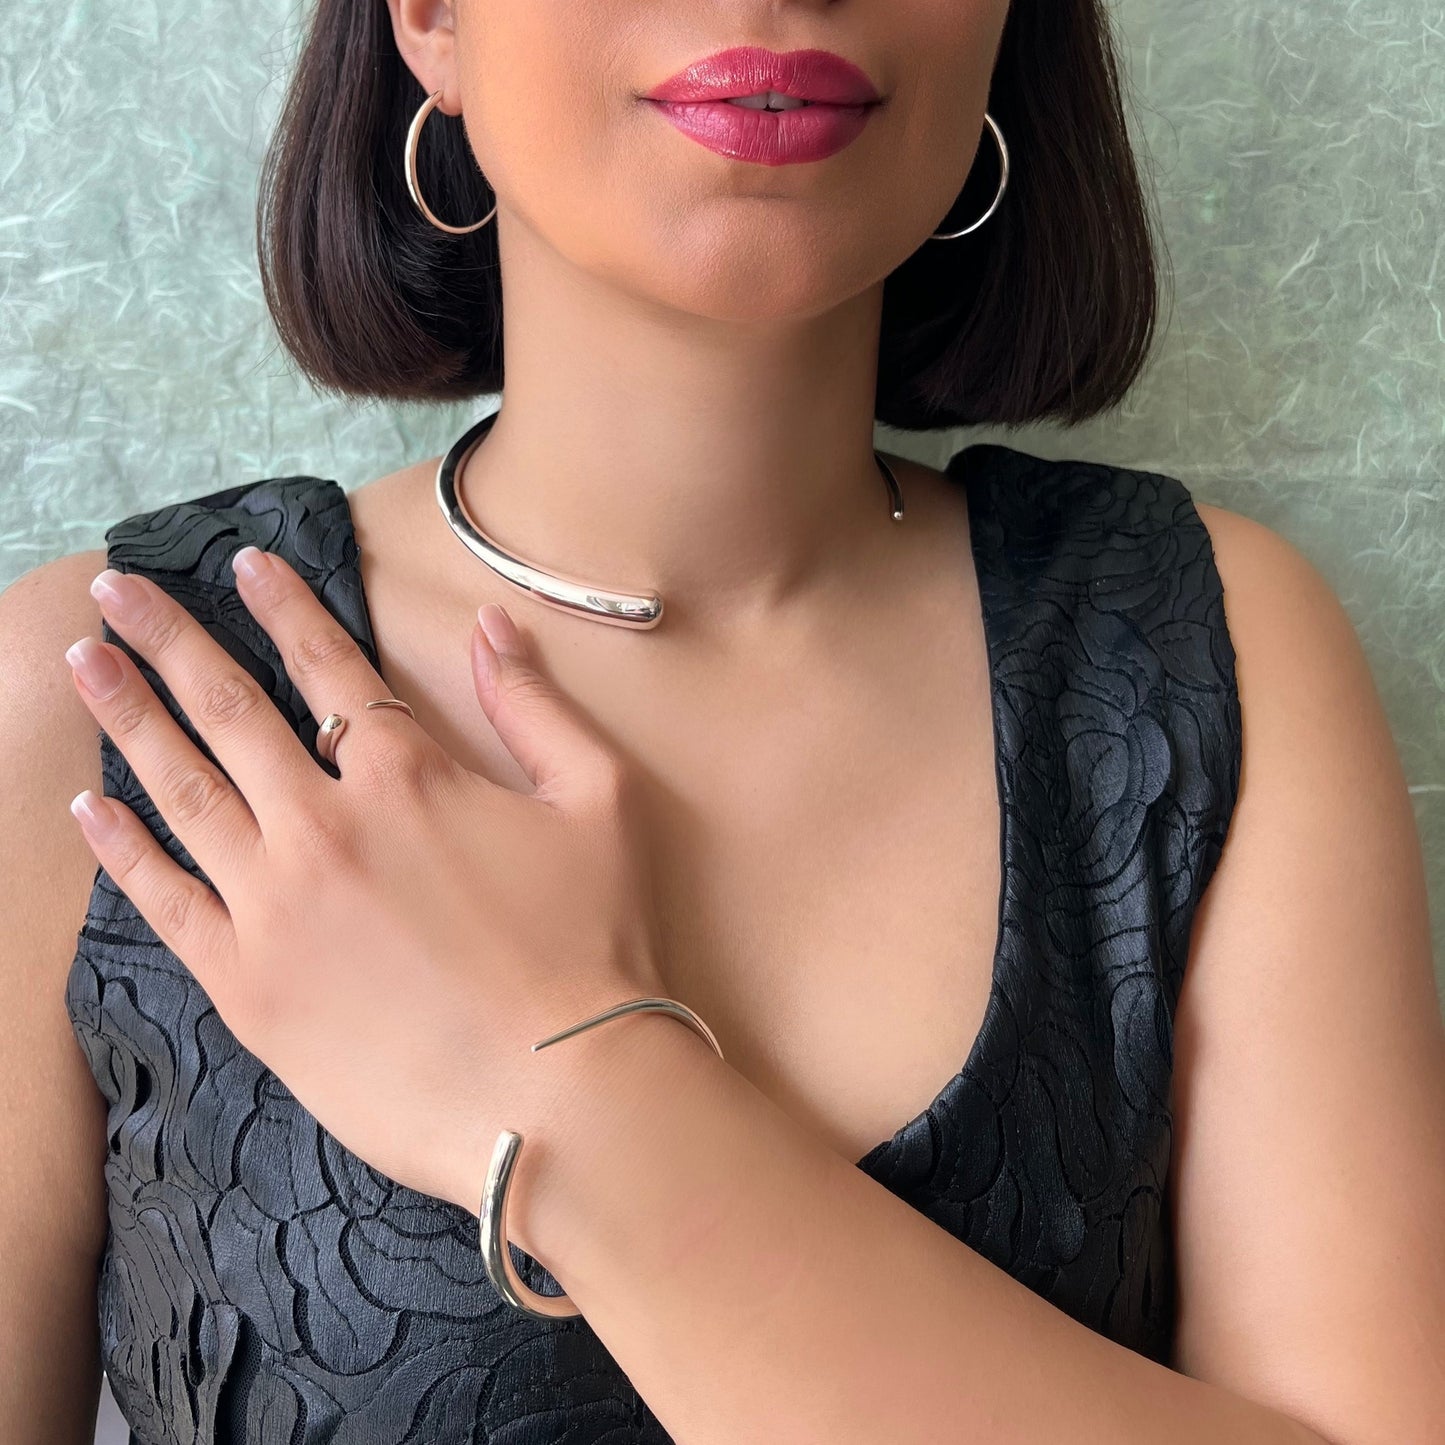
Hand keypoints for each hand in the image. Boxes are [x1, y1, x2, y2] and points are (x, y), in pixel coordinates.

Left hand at [64, 544, 670, 1243]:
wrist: (561, 1096)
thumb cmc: (594, 948)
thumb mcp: (601, 802)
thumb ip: (536, 706)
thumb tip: (488, 626)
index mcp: (407, 776)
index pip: (329, 667)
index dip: (284, 608)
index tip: (240, 564)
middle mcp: (323, 825)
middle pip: (228, 712)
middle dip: (167, 640)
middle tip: (113, 595)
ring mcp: (272, 905)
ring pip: (180, 791)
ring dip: (126, 718)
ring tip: (83, 666)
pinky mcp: (245, 986)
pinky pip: (163, 901)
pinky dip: (121, 848)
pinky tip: (85, 807)